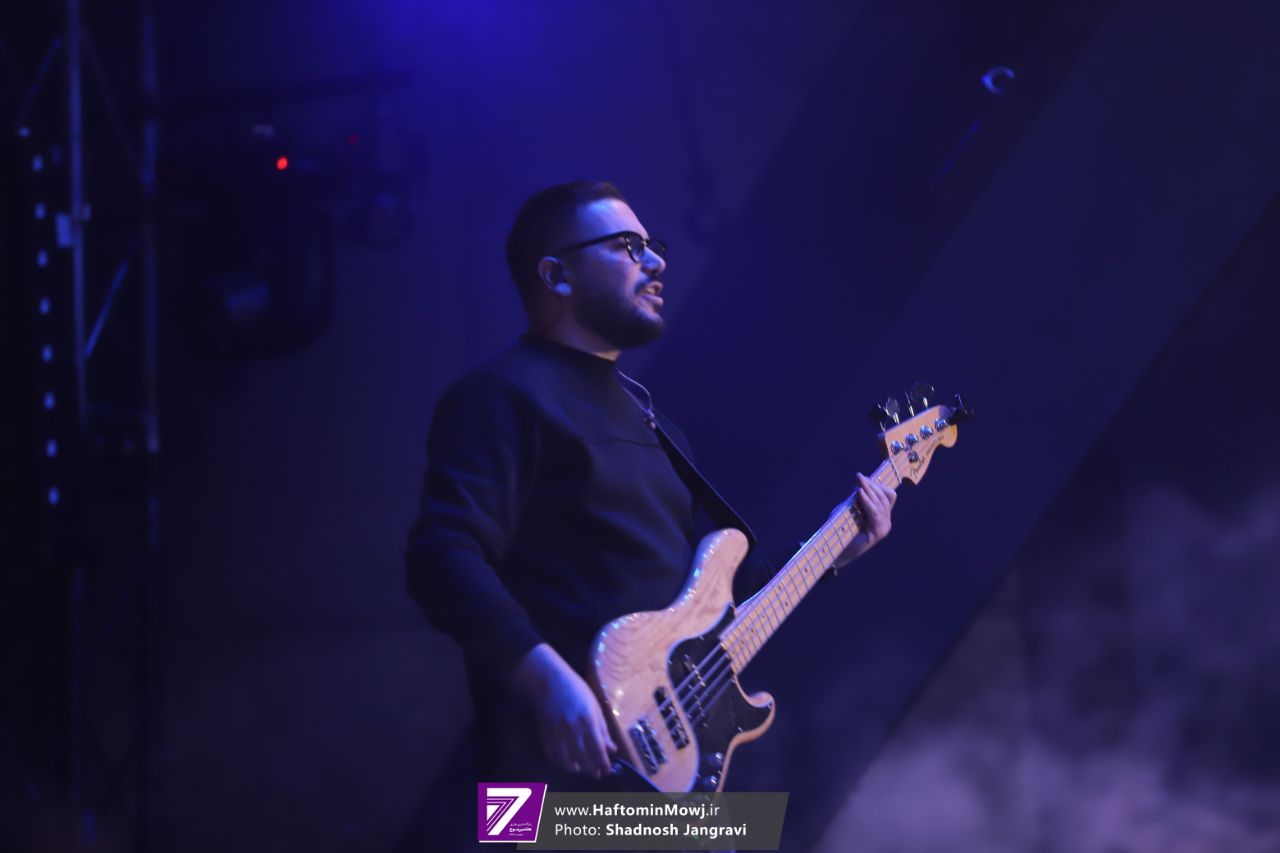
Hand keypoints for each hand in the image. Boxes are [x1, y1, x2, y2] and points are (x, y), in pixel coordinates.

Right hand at [513, 644, 617, 777]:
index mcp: (588, 721)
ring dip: (576, 769)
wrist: (550, 682)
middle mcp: (572, 730)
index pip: (598, 750)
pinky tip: (567, 763)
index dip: (603, 763)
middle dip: (592, 770)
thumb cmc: (577, 690)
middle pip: (584, 758)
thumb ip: (603, 730)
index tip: (608, 770)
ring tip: (583, 769)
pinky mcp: (545, 735)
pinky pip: (553, 756)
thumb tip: (611, 750)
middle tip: (598, 774)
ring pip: (567, 761)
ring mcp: (557, 733)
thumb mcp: (595, 707)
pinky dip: (560, 763)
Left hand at [834, 472, 896, 566]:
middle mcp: (885, 522)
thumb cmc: (839, 531)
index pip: (888, 496)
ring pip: (881, 503)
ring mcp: (883, 528)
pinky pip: (875, 513)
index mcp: (881, 516)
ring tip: (859, 483)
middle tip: (859, 477)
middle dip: (872, 485)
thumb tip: (860, 483)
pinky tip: (859, 493)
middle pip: (885, 497)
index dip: (877, 485)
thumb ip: (856, 499)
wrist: (835, 552)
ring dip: (869, 490)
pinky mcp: (877, 533)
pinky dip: (867, 501)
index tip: (862, 477)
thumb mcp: (848, 511)